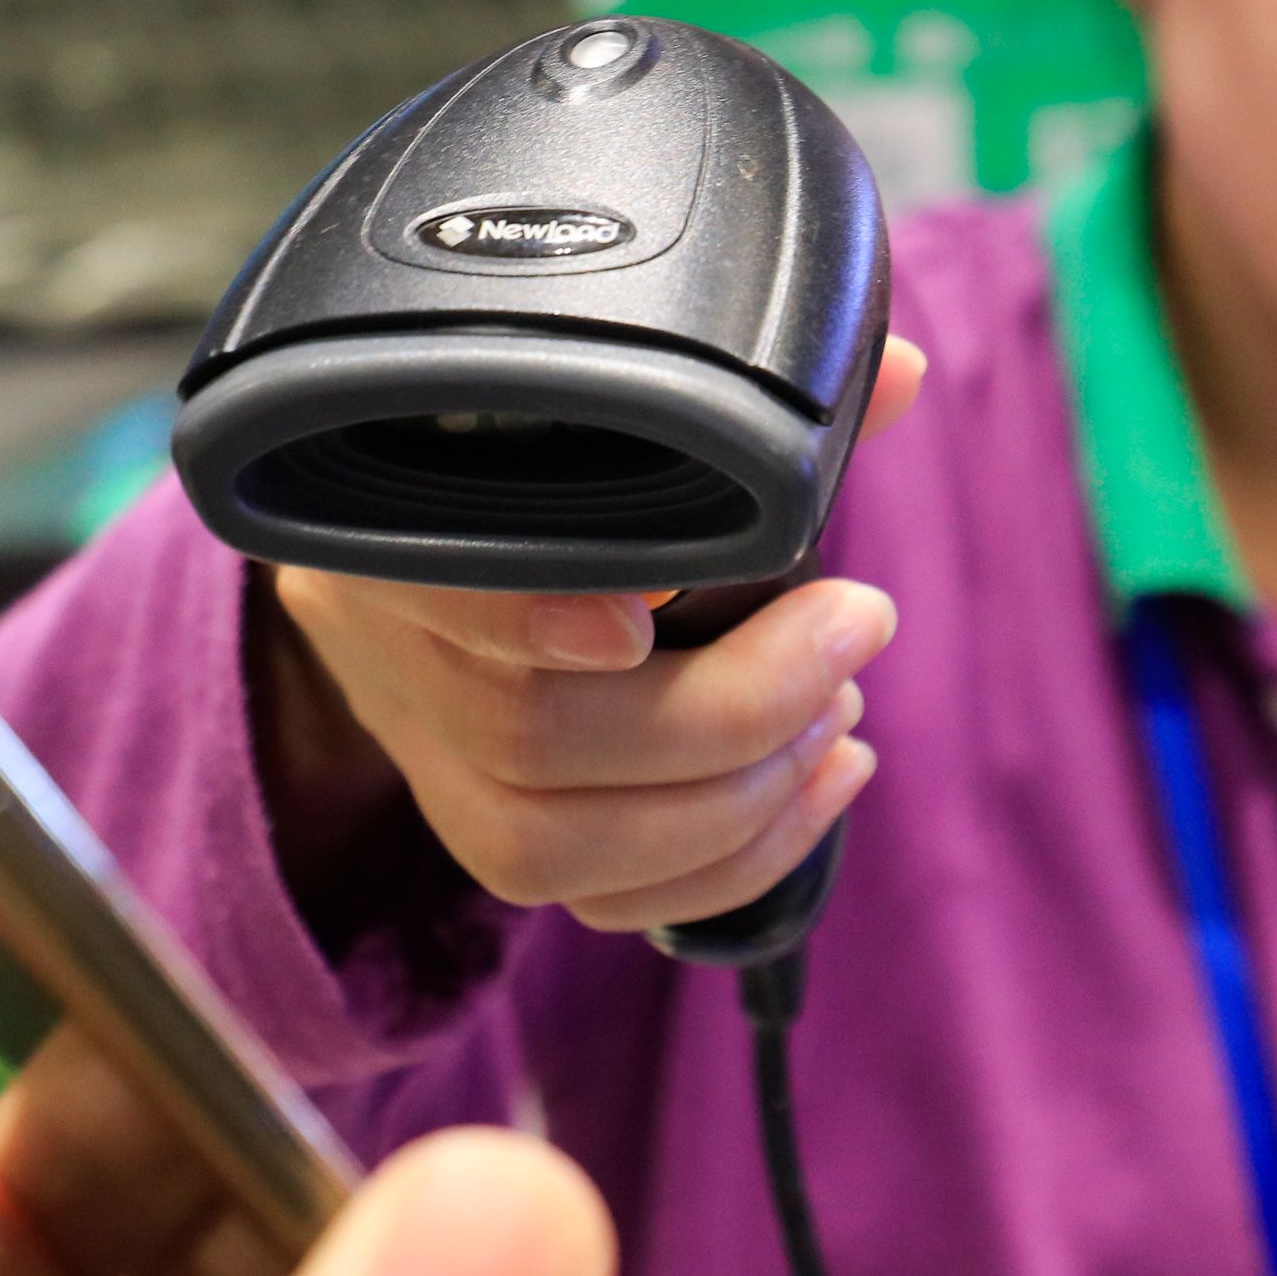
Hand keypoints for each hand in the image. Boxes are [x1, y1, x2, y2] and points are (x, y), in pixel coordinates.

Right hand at [261, 337, 927, 935]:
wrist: (430, 510)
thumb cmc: (542, 441)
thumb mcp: (616, 401)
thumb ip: (752, 395)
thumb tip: (901, 374)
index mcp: (383, 510)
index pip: (432, 581)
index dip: (531, 617)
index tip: (653, 613)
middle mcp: (375, 644)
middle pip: (525, 732)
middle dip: (728, 709)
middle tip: (848, 646)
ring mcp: (419, 750)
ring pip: (547, 846)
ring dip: (733, 806)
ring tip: (839, 726)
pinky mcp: (476, 831)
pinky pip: (590, 900)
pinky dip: (725, 868)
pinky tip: (816, 797)